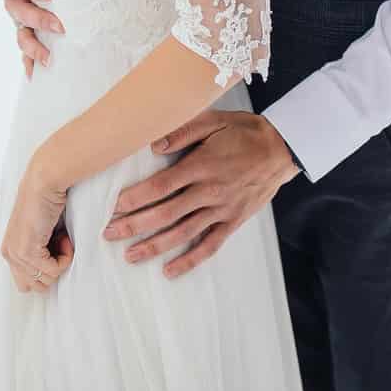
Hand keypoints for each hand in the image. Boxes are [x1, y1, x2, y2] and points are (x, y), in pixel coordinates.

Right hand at [0, 0, 62, 78]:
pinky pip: (25, 47)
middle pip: (21, 13)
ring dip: (34, 47)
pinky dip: (29, 61)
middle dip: (40, 21)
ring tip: (49, 58)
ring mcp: (19, 16)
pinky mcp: (27, 27)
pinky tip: (35, 74)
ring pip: (22, 35)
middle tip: (60, 26)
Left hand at [0, 160, 72, 293]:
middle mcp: (9, 254)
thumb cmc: (48, 201)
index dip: (47, 269)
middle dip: (53, 270)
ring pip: (46, 280)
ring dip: (60, 260)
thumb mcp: (41, 232)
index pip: (27, 283)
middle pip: (36, 287)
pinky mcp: (27, 252)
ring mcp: (17, 254)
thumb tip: (48, 273)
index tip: (55, 247)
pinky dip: (65, 257)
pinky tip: (62, 236)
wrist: (45, 182)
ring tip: (60, 236)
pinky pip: (53, 271)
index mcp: (10, 250)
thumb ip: (39, 250)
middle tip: (58, 244)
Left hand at [103, 110, 299, 279]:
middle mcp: (209, 191)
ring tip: (130, 256)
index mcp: (201, 166)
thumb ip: (183, 131)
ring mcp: (222, 209)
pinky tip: (170, 270)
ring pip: (184, 233)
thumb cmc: (245, 131)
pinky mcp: (233, 221)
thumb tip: (153, 145)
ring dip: (155, 246)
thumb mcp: (214, 119)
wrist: (282, 148)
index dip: (135, 198)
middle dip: (135, 225)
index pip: (161, 186)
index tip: (113, 207)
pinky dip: (190, 261)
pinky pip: (210, 245)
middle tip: (108, 235)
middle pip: (166, 213)